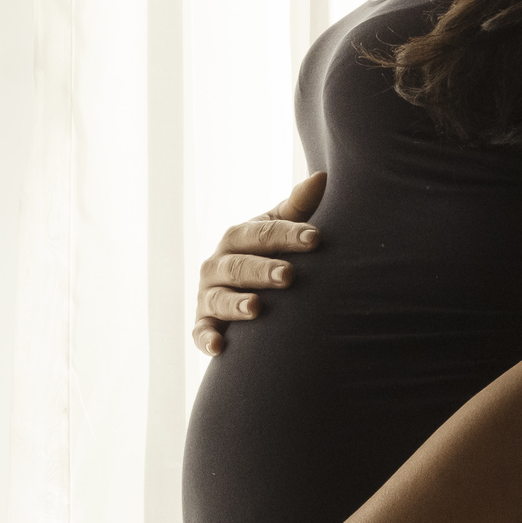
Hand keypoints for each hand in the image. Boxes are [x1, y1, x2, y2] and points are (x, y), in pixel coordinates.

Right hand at [192, 171, 326, 356]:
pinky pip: (200, 332)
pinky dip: (206, 339)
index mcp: (237, 237)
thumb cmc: (270, 254)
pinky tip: (219, 347)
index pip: (261, 233)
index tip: (316, 238)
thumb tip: (321, 176)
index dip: (288, 235)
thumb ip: (299, 207)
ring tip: (257, 307)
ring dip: (235, 303)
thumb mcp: (281, 229)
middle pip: (239, 266)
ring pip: (218, 298)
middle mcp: (217, 264)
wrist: (246, 288)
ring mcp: (208, 294)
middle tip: (289, 275)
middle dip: (263, 270)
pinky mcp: (203, 323)